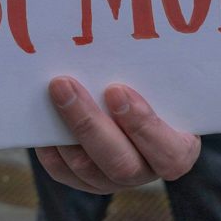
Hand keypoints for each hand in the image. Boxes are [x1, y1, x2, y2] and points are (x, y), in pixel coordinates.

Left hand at [35, 76, 200, 192]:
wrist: (140, 104)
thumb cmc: (158, 90)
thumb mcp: (165, 84)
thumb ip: (153, 77)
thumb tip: (129, 39)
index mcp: (177, 151)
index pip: (168, 153)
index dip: (143, 125)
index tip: (116, 90)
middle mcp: (146, 171)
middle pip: (120, 163)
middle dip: (88, 122)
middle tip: (64, 84)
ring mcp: (114, 181)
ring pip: (88, 168)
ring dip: (67, 129)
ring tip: (53, 91)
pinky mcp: (86, 181)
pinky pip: (64, 173)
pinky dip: (51, 148)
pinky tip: (42, 122)